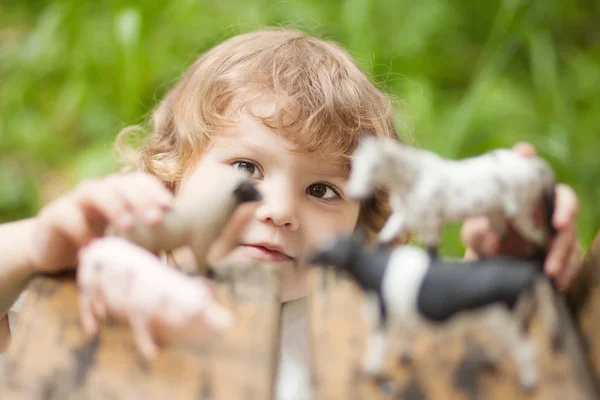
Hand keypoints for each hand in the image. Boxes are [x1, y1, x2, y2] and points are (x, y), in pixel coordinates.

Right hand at [29, 172, 173, 272]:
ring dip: (114, 206)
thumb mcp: (125, 242)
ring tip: (127, 226)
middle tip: (155, 219)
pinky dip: (80, 229)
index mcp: (118, 193)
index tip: (170, 207)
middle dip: (140, 199)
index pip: (138, 182)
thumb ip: (148, 242)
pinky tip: (93, 246)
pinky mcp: (52, 216)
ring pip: (94, 191)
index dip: (154, 191)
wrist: (52, 250)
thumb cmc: (98, 244)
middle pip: (120, 184)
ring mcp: (74, 201)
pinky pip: (66, 215)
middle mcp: (98, 191)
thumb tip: (184, 256)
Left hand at [461, 142, 581, 290]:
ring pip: (570, 234)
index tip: (523, 152)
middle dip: (565, 209)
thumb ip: (477, 235)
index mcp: (522, 193)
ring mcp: (556, 228)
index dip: (526, 157)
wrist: (490, 268)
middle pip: (563, 198)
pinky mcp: (563, 251)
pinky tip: (558, 282)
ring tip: (550, 269)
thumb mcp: (474, 237)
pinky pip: (572, 259)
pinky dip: (567, 271)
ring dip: (562, 251)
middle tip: (560, 223)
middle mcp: (543, 205)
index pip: (528, 169)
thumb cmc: (484, 240)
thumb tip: (493, 240)